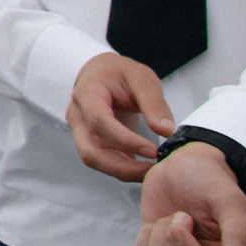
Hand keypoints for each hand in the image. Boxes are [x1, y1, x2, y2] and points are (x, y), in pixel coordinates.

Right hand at [67, 53, 176, 181]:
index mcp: (86, 94)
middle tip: (153, 170)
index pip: (99, 122)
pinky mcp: (91, 142)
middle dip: (123, 167)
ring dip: (124, 172)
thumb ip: (154, 104)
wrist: (102, 74)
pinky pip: (103, 162)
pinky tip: (144, 168)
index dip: (125, 140)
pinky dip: (124, 169)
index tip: (153, 150)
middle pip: (91, 151)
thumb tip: (168, 131)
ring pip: (95, 161)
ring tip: (152, 171)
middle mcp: (77, 116)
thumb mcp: (141, 79)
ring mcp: (81, 132)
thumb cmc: (119, 73)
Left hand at [136, 142, 245, 245]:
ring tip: (179, 214)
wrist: (184, 165)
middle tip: (182, 214)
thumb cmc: (212, 181)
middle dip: (176, 244)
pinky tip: (164, 221)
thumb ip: (240, 234)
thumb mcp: (229, 201)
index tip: (182, 224)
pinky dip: (148, 235)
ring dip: (163, 233)